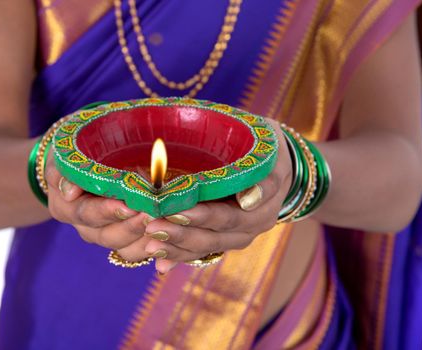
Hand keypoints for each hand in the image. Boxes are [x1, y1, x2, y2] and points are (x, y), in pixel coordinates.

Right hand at [45, 152, 153, 261]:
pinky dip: (156, 246)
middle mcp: (86, 227)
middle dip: (132, 227)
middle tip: (152, 215)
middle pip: (108, 235)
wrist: (87, 164)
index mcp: (67, 208)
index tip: (127, 206)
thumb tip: (69, 190)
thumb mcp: (64, 155)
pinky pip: (140, 252)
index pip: (87, 213)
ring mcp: (107, 236)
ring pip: (125, 248)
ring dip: (146, 238)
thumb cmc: (77, 153)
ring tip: (164, 225)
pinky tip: (170, 238)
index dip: (107, 211)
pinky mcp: (126, 240)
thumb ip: (64, 170)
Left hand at [144, 120, 292, 272]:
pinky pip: (201, 252)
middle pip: (215, 234)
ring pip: (206, 246)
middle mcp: (252, 226)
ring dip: (176, 247)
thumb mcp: (269, 151)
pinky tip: (158, 262)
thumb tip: (248, 199)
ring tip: (149, 244)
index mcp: (263, 205)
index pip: (229, 215)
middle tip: (152, 226)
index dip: (203, 216)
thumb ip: (265, 176)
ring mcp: (238, 236)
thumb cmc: (264, 148)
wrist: (272, 165)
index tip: (176, 212)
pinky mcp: (224, 239)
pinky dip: (179, 256)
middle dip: (181, 232)